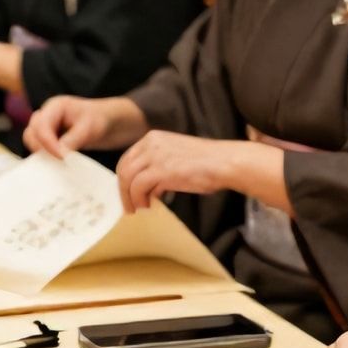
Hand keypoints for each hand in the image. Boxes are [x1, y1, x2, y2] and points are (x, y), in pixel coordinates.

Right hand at [23, 96, 146, 158]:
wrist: (115, 122)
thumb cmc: (104, 119)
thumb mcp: (90, 128)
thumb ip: (73, 139)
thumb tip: (59, 154)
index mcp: (55, 106)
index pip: (40, 125)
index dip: (47, 143)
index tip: (61, 157)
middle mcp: (48, 116)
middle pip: (31, 132)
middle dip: (40, 148)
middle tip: (56, 162)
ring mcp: (49, 127)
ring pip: (34, 142)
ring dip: (42, 154)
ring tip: (56, 164)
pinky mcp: (53, 139)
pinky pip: (42, 149)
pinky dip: (46, 157)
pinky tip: (58, 165)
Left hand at [115, 131, 236, 211]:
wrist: (224, 162)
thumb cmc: (207, 163)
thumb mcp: (175, 157)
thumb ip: (159, 167)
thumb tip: (148, 189)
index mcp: (153, 138)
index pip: (128, 159)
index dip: (125, 179)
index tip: (128, 194)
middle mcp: (150, 143)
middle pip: (124, 168)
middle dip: (123, 190)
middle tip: (129, 207)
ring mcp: (155, 155)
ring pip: (127, 178)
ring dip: (129, 197)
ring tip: (137, 210)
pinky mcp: (161, 169)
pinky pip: (138, 187)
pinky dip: (139, 199)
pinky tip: (148, 207)